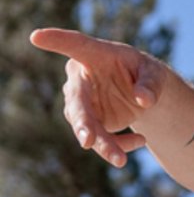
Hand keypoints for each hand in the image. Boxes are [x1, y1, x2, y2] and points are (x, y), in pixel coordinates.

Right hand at [29, 28, 173, 167]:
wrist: (143, 95)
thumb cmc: (145, 74)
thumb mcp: (155, 75)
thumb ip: (150, 85)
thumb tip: (144, 100)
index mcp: (94, 54)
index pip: (75, 44)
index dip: (56, 40)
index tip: (37, 36)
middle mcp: (81, 78)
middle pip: (77, 101)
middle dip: (82, 122)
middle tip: (87, 140)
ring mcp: (82, 102)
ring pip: (85, 127)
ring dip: (103, 144)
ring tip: (121, 160)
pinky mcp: (89, 121)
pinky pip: (100, 139)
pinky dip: (118, 145)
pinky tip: (141, 140)